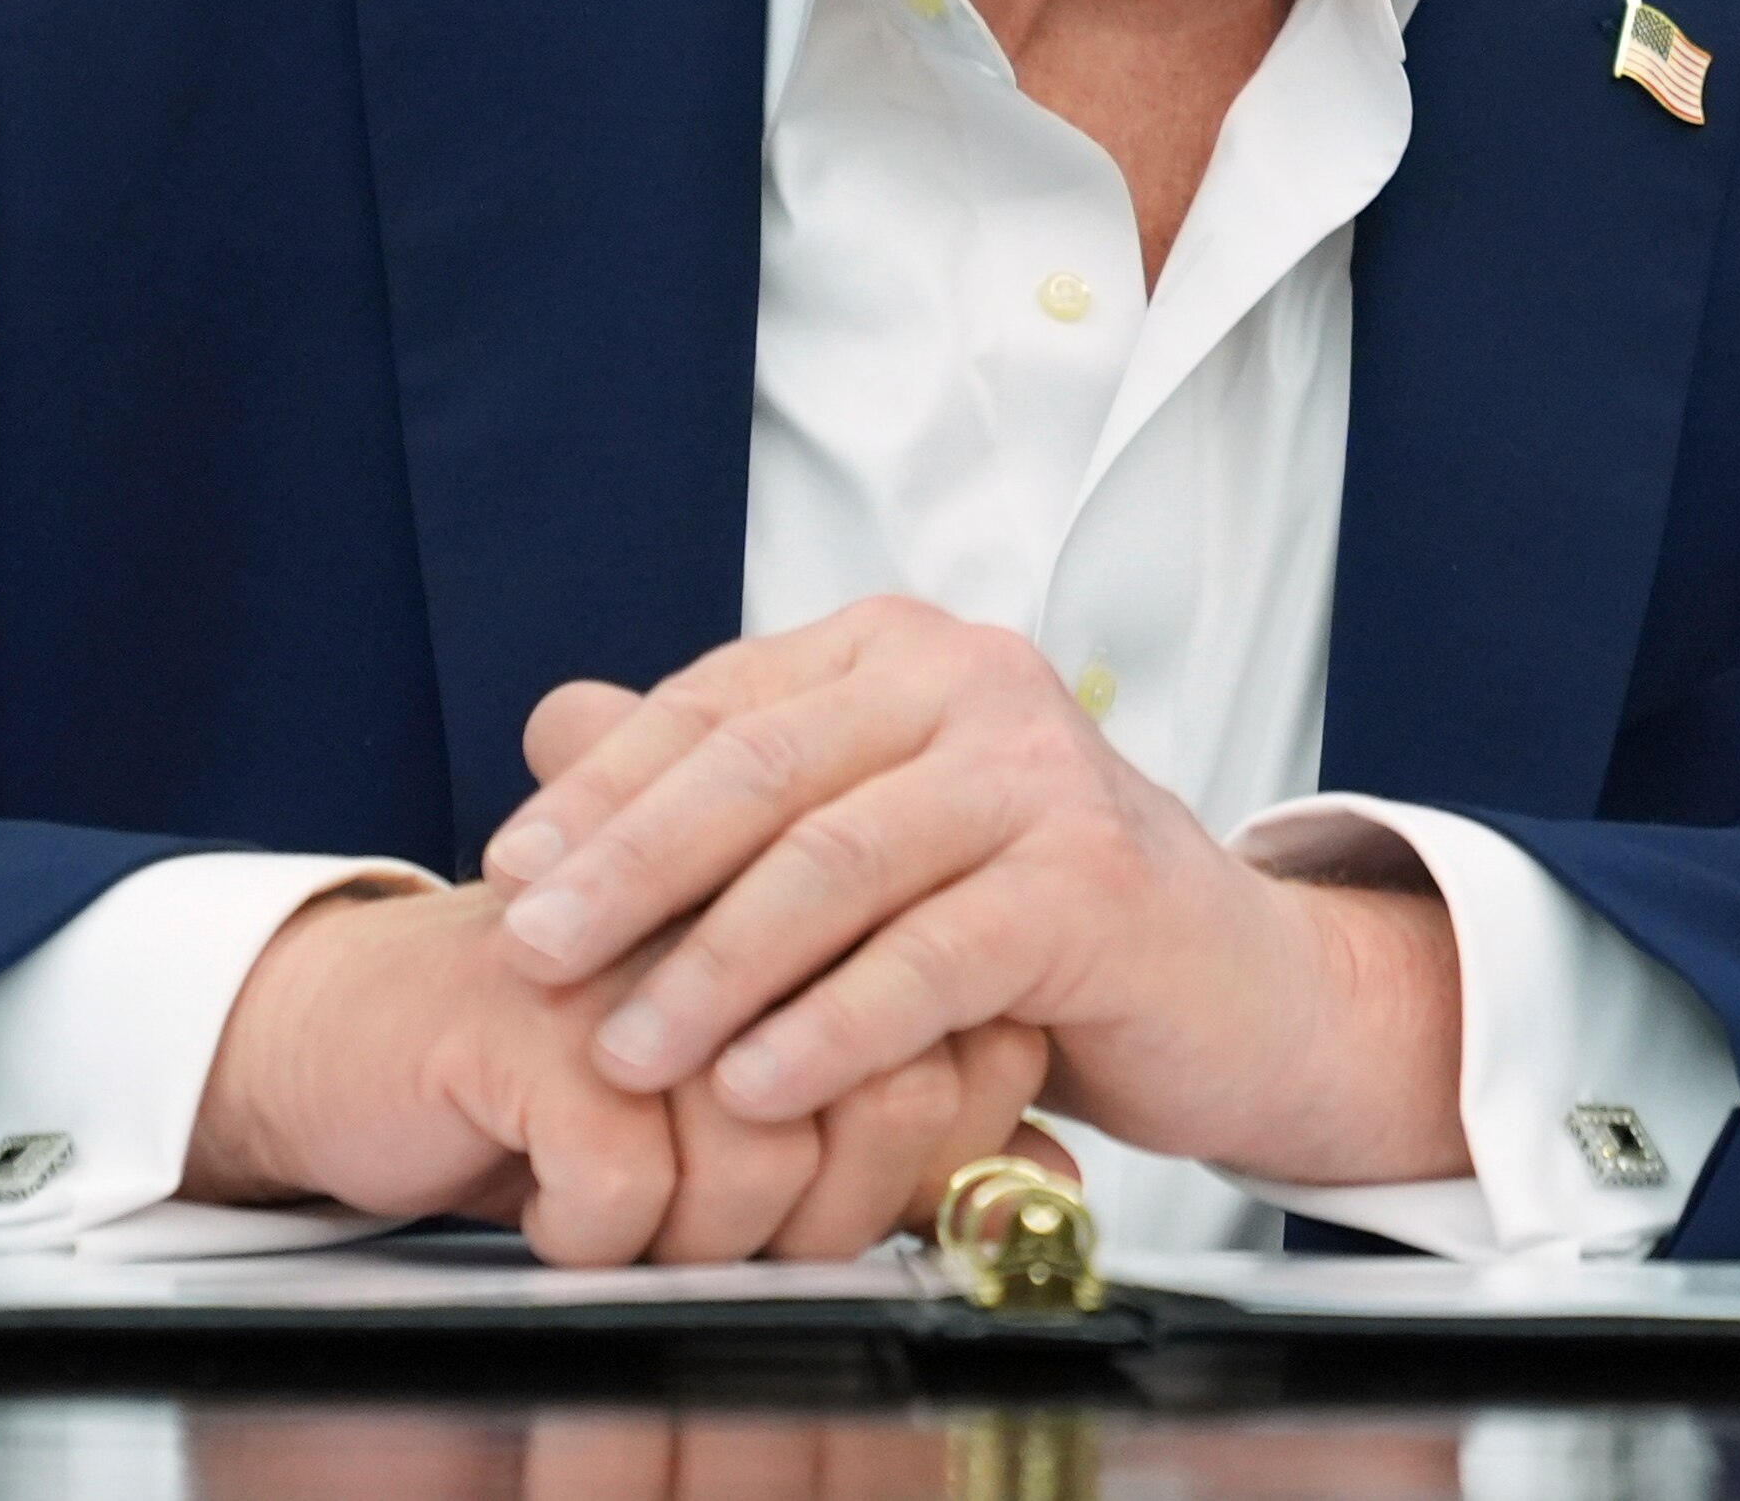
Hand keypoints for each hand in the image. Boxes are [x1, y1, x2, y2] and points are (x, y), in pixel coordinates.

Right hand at [181, 880, 1049, 1261]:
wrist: (357, 1038)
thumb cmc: (569, 1058)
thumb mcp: (761, 1094)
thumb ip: (908, 1124)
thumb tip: (1052, 1179)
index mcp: (810, 879)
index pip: (953, 1030)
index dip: (916, 1152)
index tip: (838, 1191)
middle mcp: (740, 893)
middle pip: (880, 1096)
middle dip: (816, 1212)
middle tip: (732, 1225)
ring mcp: (635, 947)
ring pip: (761, 1152)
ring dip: (698, 1232)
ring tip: (642, 1218)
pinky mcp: (528, 1017)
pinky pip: (628, 1182)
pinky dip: (594, 1231)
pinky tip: (558, 1203)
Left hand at [478, 598, 1467, 1183]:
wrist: (1232, 989)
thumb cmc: (1026, 914)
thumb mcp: (865, 835)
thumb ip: (720, 782)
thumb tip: (548, 726)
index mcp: (897, 651)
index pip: (718, 705)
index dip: (602, 789)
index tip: (506, 871)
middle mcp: (970, 682)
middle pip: (760, 770)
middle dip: (629, 870)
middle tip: (531, 952)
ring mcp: (1040, 775)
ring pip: (834, 865)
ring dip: (713, 968)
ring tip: (626, 1052)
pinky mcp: (1092, 883)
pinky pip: (928, 960)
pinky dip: (830, 1030)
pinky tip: (755, 1088)